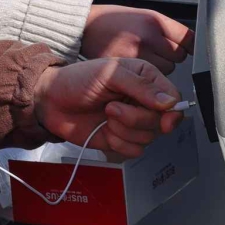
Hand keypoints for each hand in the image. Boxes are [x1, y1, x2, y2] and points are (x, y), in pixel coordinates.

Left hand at [36, 58, 183, 158]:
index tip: (163, 116)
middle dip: (135, 118)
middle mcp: (142, 101)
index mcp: (144, 78)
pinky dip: (118, 142)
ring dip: (124, 129)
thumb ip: (141, 86)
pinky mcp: (121, 138)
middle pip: (162, 122)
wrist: (51, 100)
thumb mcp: (109, 74)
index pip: (173, 98)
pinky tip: (104, 130)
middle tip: (111, 107)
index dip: (172, 111)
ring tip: (105, 114)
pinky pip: (134, 150)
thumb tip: (169, 102)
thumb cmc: (76, 80)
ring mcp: (132, 121)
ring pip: (149, 137)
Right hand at [81, 4, 193, 74]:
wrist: (84, 26)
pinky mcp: (124, 69)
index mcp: (154, 21)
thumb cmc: (115, 20)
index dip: (188, 45)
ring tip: (143, 58)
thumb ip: (166, 30)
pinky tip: (134, 67)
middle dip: (170, 56)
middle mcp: (147, 38)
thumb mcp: (144, 15)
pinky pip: (147, 78)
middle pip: (178, 57)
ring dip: (159, 68)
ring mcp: (136, 55)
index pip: (189, 39)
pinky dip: (143, 76)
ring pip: (166, 70)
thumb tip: (190, 46)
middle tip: (155, 50)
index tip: (185, 47)